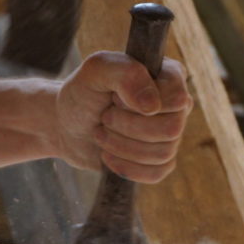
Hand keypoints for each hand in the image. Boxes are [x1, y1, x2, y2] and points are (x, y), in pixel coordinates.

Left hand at [53, 49, 190, 182]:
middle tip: (104, 117)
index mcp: (170, 75)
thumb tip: (152, 106)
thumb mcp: (96, 71)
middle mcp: (176, 105)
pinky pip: (156, 173)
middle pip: (171, 129)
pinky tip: (108, 155)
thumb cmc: (83, 92)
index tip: (114, 98)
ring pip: (163, 153)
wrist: (66, 124)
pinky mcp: (159, 159)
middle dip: (128, 127)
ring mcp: (170, 133)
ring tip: (101, 133)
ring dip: (122, 146)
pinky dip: (126, 166)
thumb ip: (126, 74)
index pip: (177, 98)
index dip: (140, 104)